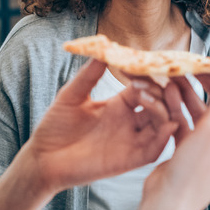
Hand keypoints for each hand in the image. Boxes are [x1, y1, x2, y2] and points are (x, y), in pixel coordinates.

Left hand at [0, 59, 183, 209]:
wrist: (43, 158)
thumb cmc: (55, 127)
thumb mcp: (71, 95)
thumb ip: (88, 75)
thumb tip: (103, 49)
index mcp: (118, 105)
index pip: (144, 87)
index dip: (149, 76)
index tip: (150, 64)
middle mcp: (129, 121)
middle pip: (160, 104)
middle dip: (165, 92)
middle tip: (165, 80)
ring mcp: (131, 141)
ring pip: (163, 124)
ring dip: (166, 110)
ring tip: (158, 97)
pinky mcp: (129, 160)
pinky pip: (155, 149)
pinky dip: (164, 136)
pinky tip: (166, 123)